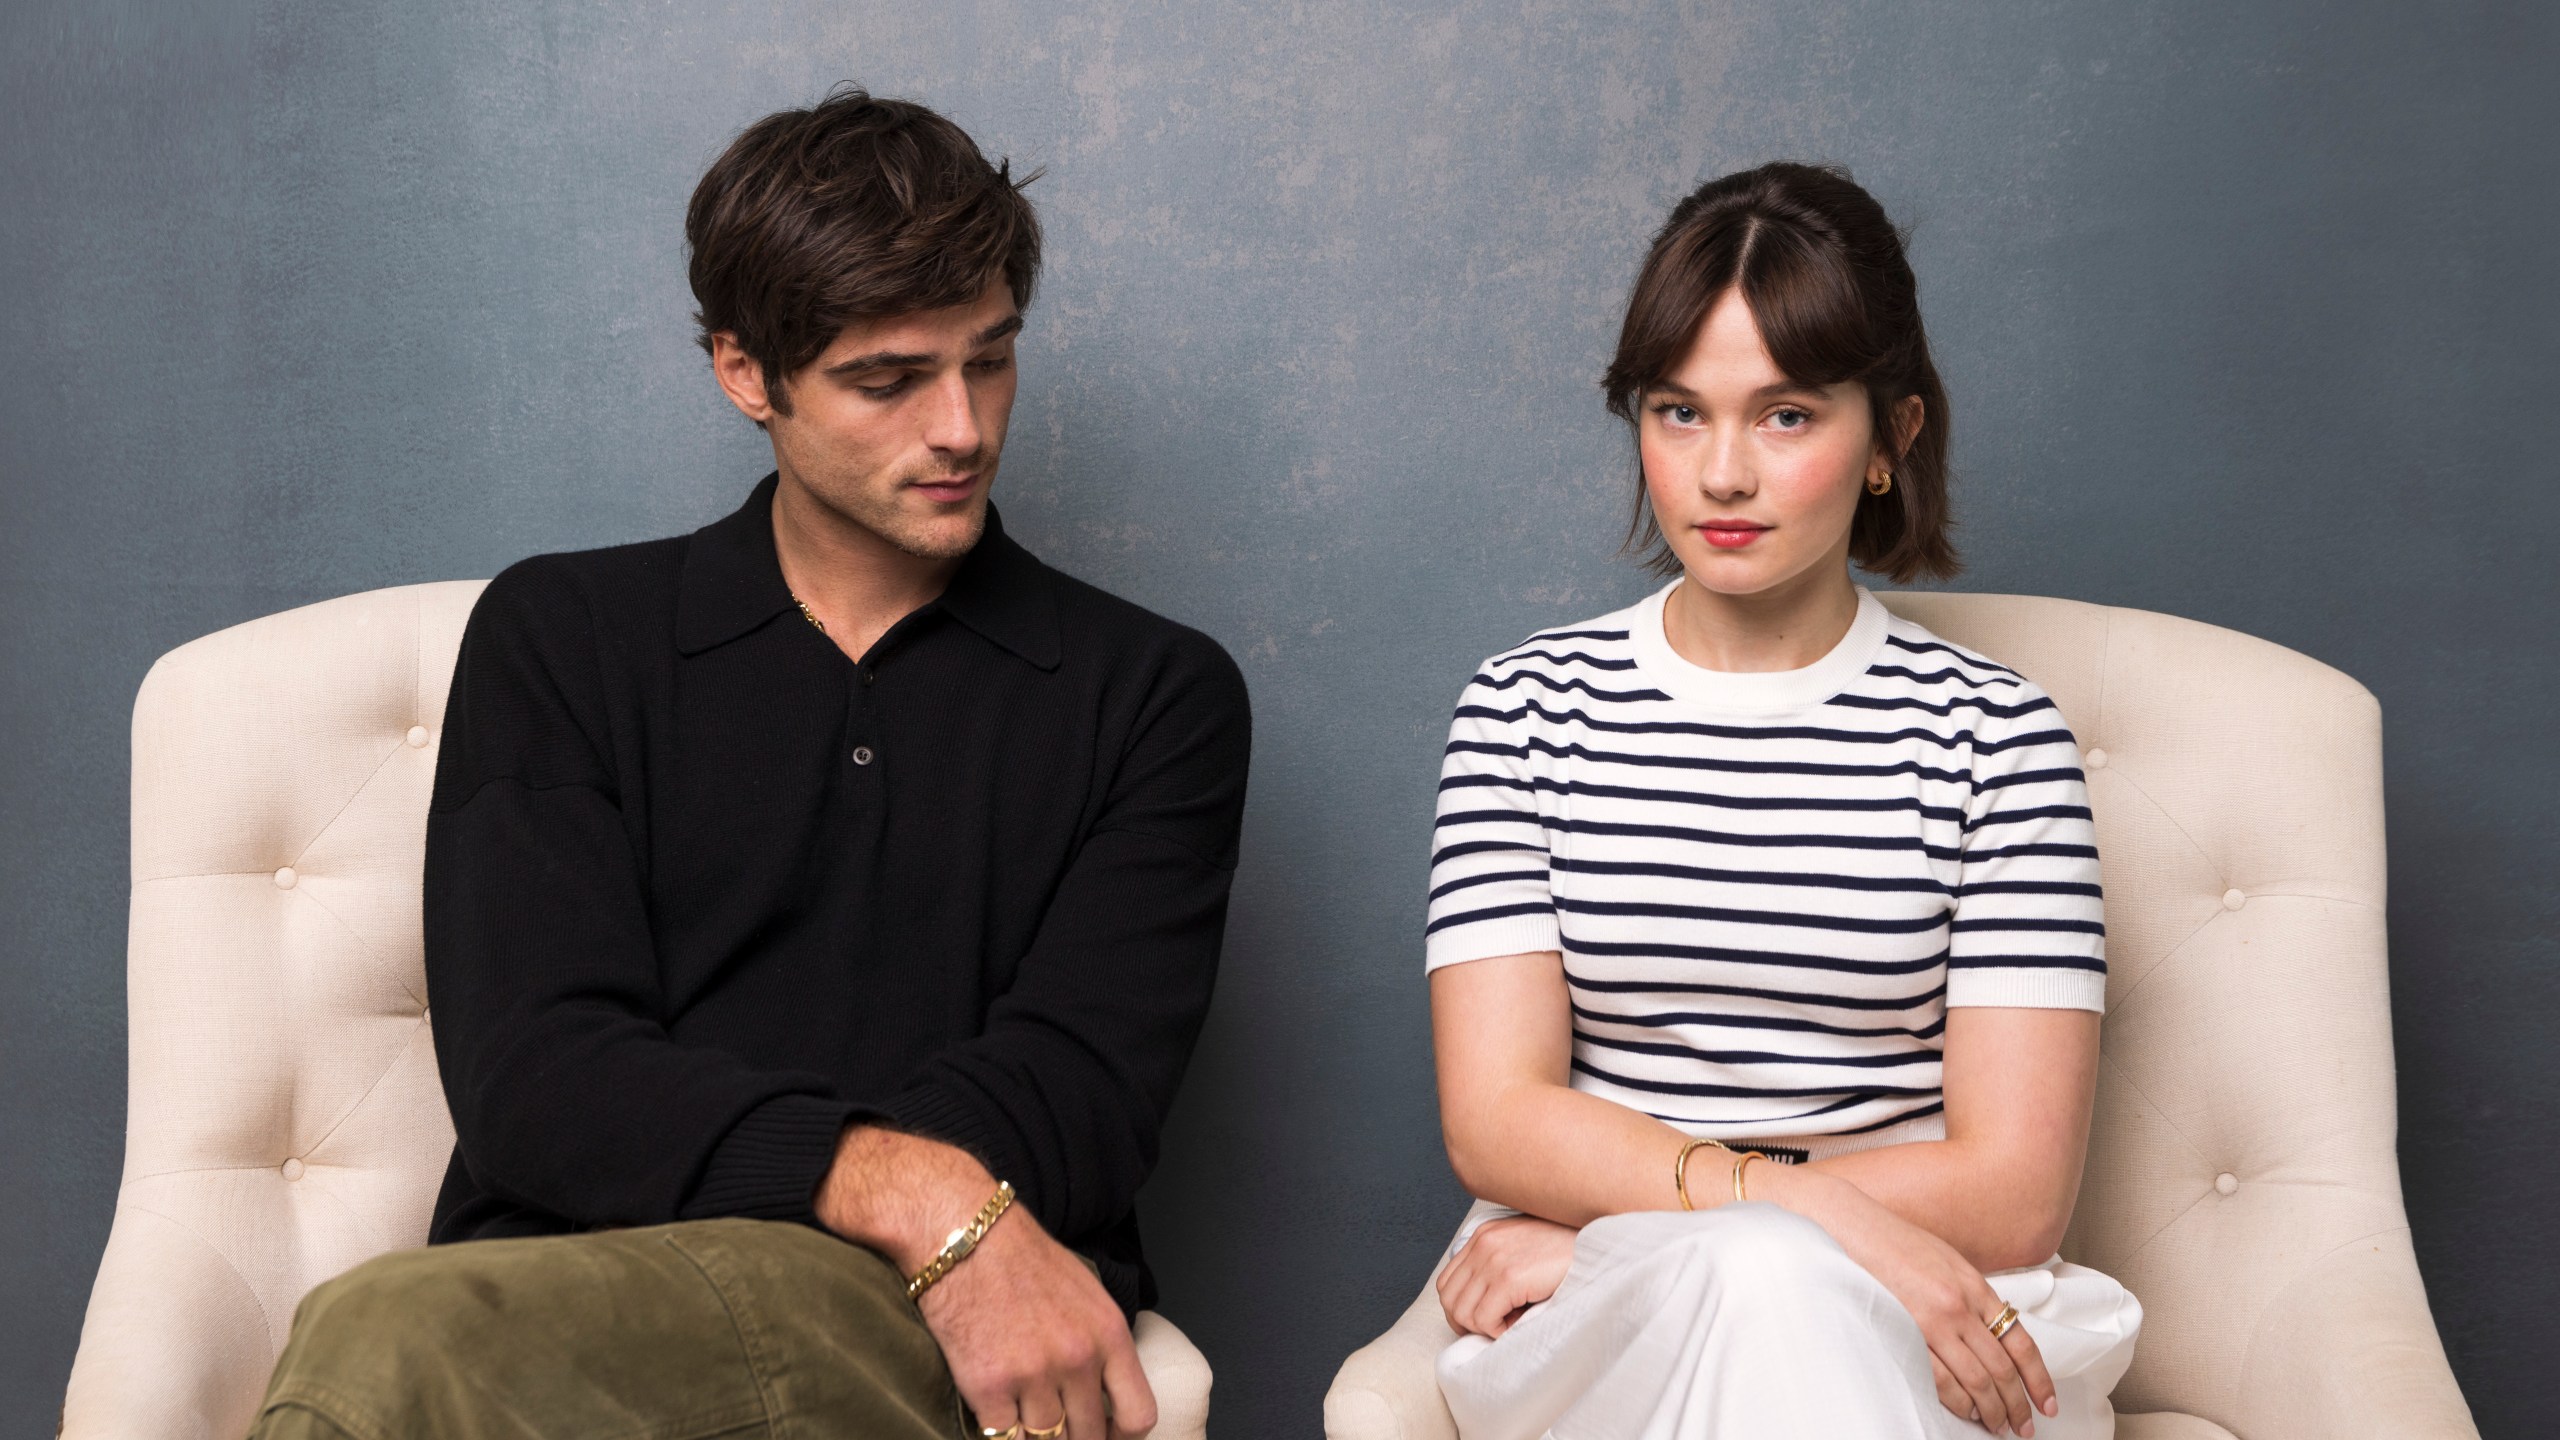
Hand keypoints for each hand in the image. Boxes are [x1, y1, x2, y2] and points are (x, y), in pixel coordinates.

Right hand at [817, 1126, 1155, 1439]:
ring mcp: (1033, 1376)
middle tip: (1056, 1425)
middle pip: (1088, 1436)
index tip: (1105, 1435)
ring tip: (1021, 1411)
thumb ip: (1101, 1342)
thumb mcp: (1085, 1292)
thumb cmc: (1021, 1256)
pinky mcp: (988, 1387)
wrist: (961, 1235)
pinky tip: (995, 1410)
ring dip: (1033, 1433)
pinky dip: (999, 1430)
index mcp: (1109, 1333)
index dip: (1121, 1436)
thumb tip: (1105, 1389)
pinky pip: (1003, 1437)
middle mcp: (1078, 1359)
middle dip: (1072, 1436)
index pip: (1138, 1414)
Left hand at [1434, 1215, 1577, 1338]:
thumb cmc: (1567, 1253)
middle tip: (1495, 1329)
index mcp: (1484, 1236)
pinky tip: (1519, 1323)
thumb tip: (1480, 1310)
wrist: (1599, 1244)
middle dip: (1468, 1323)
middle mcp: (1483, 1243)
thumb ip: (1498, 1267)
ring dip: (1485, 1328)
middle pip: (1449, 1299)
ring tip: (1512, 1323)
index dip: (1460, 1309)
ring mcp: (1494, 1259)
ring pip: (1463, 1313)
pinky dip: (1499, 1331)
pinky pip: (1484, 1319)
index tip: (1482, 1321)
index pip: (1447, 1282)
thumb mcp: (1523, 1251)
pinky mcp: (1509, 1277)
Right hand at [1791, 1174, 2056, 1436]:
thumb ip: (1972, 1295)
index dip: (2038, 1378)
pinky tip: (1966, 1411)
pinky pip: (1940, 1381)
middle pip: (2002, 1369)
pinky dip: (1958, 1402)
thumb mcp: (1948, 1260)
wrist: (1851, 1229)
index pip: (2021, 1342)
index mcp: (1975, 1286)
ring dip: (1992, 1410)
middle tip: (2023, 1424)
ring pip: (1976, 1381)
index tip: (2045, 1401)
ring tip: (1997, 1424)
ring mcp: (1932, 1323)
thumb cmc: (1894, 1241)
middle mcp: (1959, 1307)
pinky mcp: (1905, 1334)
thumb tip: (1992, 1329)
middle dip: (2017, 1404)